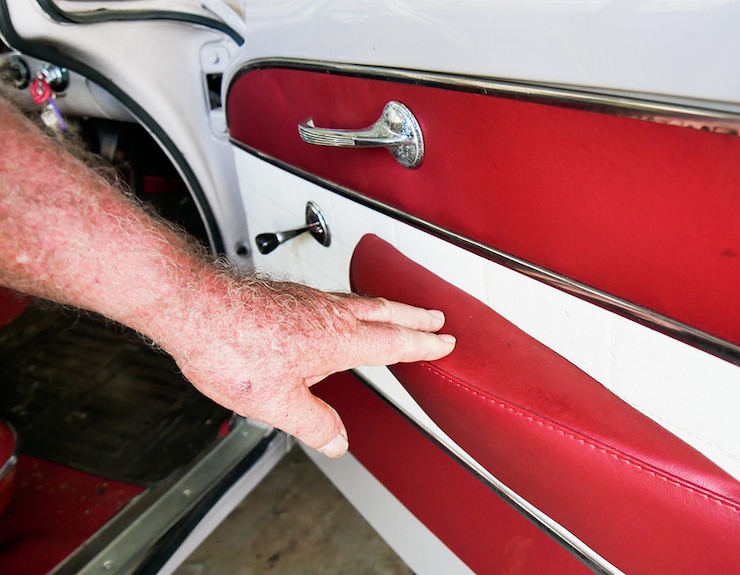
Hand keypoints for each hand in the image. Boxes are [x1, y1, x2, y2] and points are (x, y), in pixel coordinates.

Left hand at [163, 278, 454, 457]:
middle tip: (436, 317)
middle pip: (383, 312)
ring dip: (386, 307)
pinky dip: (352, 305)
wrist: (193, 305)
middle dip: (414, 316)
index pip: (391, 343)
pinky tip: (336, 314)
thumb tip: (336, 441)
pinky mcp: (287, 295)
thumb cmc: (230, 345)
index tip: (444, 342)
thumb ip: (313, 423)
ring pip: (359, 302)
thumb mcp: (276, 402)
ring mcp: (307, 300)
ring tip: (395, 313)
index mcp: (335, 340)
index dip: (421, 345)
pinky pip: (333, 298)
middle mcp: (327, 313)